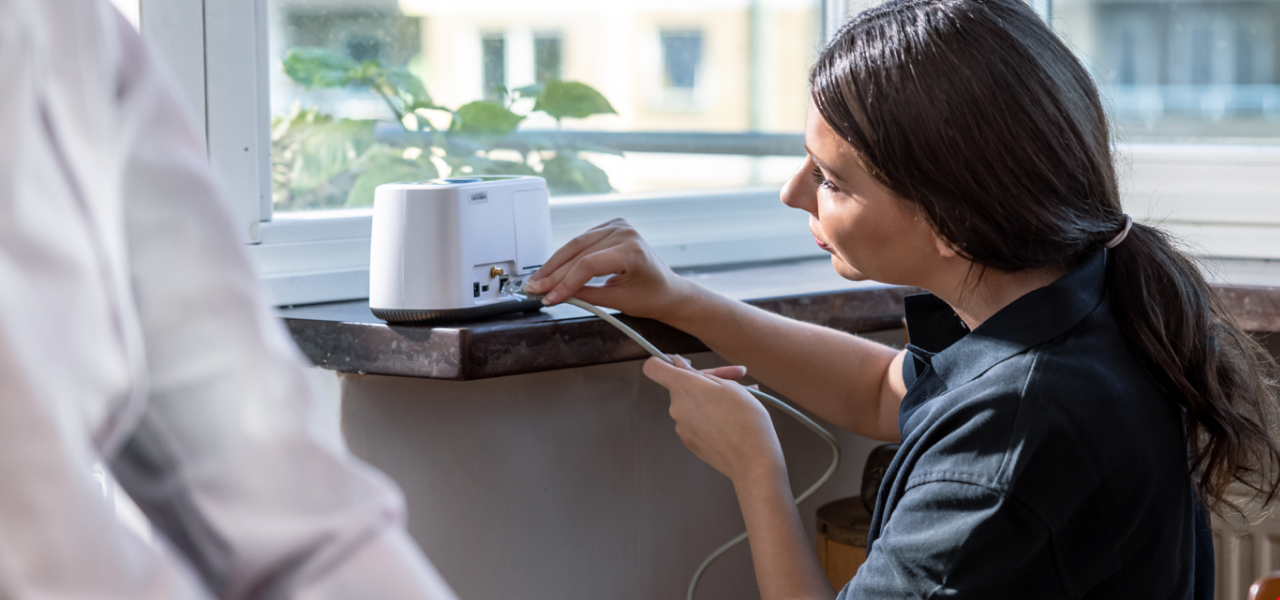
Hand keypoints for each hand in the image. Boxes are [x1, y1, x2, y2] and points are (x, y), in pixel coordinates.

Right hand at [523, 219, 693, 321]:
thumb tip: (556, 294)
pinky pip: (582, 241)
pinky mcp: (611, 226)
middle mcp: (625, 232)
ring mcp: (618, 226)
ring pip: (577, 245)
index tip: (549, 298)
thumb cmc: (651, 297)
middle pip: (579, 253)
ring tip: (538, 280)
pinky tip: (553, 268)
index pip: (588, 265)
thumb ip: (586, 296)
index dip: (565, 282)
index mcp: (632, 251)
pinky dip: (567, 255)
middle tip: (534, 288)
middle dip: (554, 274)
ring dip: (555, 264)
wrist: (668, 290)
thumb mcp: (618, 301)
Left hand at [643, 356, 784, 483]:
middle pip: (682, 385)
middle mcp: (677, 408)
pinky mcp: (690, 442)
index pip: (653, 368)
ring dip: (713, 398)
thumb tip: (681, 366)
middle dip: (707, 379)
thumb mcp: (729, 386)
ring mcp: (682, 427)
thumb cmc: (745, 420)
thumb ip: (700, 374)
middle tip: (738, 377)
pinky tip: (734, 418)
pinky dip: (712, 415)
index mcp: (684, 388)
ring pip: (693, 403)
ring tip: (743, 400)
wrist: (753, 461)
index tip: (681, 362)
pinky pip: (697, 421)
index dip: (663, 361)